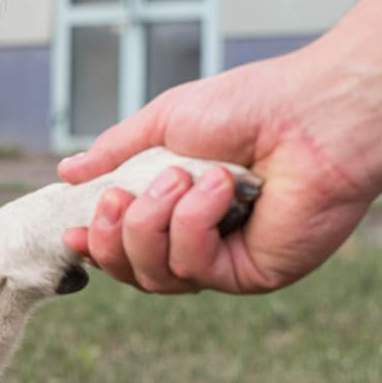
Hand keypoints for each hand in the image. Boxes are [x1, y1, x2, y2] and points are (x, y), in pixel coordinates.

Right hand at [57, 49, 381, 294]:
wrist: (314, 111)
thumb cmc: (251, 106)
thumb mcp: (163, 122)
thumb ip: (114, 152)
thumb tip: (67, 173)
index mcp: (178, 205)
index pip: (125, 245)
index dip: (96, 245)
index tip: (73, 231)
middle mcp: (202, 239)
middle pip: (132, 271)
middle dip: (114, 236)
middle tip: (120, 196)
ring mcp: (226, 260)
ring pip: (156, 276)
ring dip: (153, 223)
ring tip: (181, 176)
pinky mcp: (253, 273)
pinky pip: (195, 269)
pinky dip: (193, 224)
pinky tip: (218, 188)